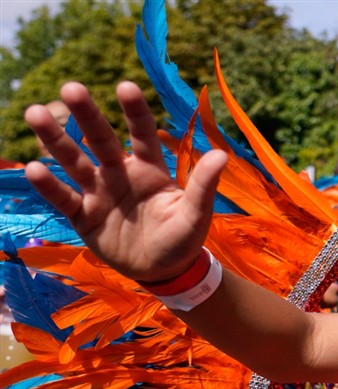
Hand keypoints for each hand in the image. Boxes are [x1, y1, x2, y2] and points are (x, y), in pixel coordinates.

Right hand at [23, 81, 226, 281]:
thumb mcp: (196, 214)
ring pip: (74, 161)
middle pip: (100, 139)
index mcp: (150, 169)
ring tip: (34, 113)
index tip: (125, 87)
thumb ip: (203, 185)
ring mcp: (99, 193)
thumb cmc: (183, 238)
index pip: (141, 134)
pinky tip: (34, 168)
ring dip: (56, 140)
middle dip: (86, 115)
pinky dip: (49, 185)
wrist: (164, 271)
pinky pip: (64, 198)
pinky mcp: (84, 216)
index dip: (134, 112)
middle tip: (71, 88)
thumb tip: (223, 155)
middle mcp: (120, 174)